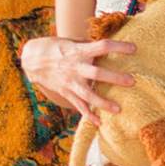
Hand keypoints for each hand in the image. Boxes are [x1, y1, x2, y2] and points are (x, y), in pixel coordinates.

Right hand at [19, 34, 135, 124]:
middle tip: (131, 81)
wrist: (31, 59)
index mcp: (78, 51)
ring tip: (118, 109)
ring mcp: (70, 82)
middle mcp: (75, 67)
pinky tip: (99, 123)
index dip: (118, 47)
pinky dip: (88, 115)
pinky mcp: (65, 92)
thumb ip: (88, 46)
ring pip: (88, 95)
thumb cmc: (55, 47)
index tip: (133, 48)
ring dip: (103, 103)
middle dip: (115, 78)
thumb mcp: (71, 42)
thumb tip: (109, 46)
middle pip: (97, 73)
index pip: (102, 46)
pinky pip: (78, 106)